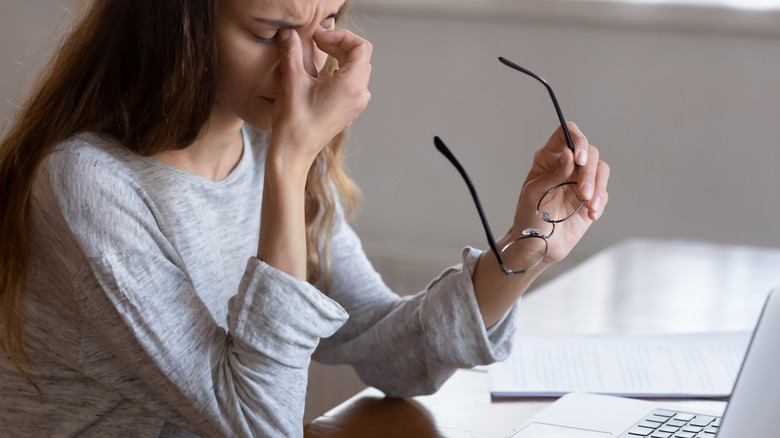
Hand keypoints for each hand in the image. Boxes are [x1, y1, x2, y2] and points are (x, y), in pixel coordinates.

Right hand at [270, 27, 371, 171]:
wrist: (294, 152)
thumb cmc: (294, 122)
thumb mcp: (292, 80)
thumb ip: (292, 51)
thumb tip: (289, 33)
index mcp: (351, 85)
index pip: (361, 47)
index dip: (340, 35)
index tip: (319, 37)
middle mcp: (359, 95)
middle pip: (360, 57)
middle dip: (338, 44)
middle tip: (315, 42)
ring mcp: (356, 104)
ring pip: (357, 70)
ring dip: (339, 57)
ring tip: (318, 55)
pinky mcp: (349, 111)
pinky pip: (352, 84)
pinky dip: (339, 72)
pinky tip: (320, 75)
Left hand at [503, 122, 609, 265]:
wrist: (538, 245)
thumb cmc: (529, 216)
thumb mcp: (535, 193)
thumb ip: (553, 173)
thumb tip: (569, 154)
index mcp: (548, 158)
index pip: (566, 133)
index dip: (577, 140)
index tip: (580, 159)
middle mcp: (566, 165)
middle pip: (589, 151)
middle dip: (589, 172)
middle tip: (583, 192)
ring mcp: (580, 181)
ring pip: (601, 169)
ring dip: (598, 186)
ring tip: (588, 204)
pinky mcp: (591, 198)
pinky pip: (604, 191)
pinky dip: (600, 201)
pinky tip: (591, 214)